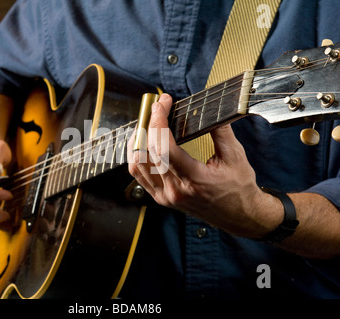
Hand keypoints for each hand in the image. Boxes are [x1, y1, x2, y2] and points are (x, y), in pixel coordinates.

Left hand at [127, 94, 280, 237]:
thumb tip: (209, 108)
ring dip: (138, 140)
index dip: (158, 122)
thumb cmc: (239, 189)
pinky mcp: (161, 199)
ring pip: (137, 165)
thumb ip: (220, 131)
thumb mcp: (235, 156)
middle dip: (149, 124)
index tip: (161, 104)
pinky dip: (137, 156)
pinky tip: (143, 143)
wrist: (239, 216)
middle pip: (148, 153)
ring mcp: (165, 196)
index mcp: (194, 180)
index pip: (165, 148)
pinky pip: (139, 175)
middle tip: (157, 107)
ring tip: (147, 122)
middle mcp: (175, 190)